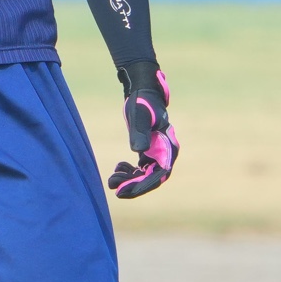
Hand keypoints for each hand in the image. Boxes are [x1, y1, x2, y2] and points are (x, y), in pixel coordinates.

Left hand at [107, 66, 177, 198]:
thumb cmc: (142, 102)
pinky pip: (142, 169)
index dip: (142, 185)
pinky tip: (118, 168)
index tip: (124, 191)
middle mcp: (166, 153)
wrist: (143, 91)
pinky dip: (130, 172)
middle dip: (133, 186)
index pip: (158, 174)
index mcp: (168, 147)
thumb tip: (139, 151)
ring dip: (130, 180)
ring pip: (146, 175)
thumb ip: (140, 133)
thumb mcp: (140, 117)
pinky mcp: (149, 150)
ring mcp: (158, 153)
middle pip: (152, 178)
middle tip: (114, 188)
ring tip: (112, 179)